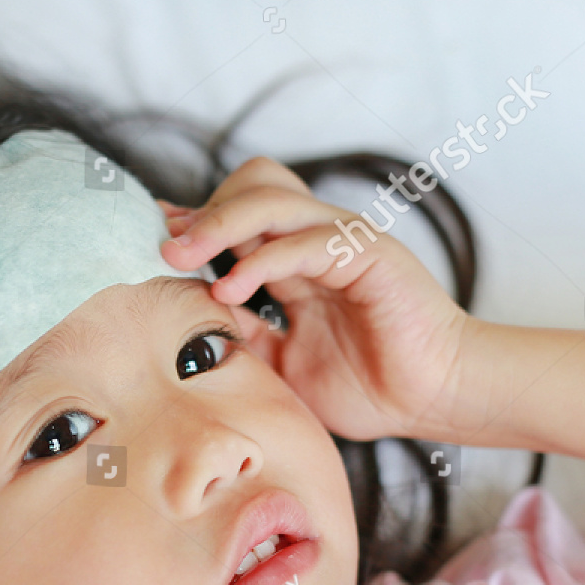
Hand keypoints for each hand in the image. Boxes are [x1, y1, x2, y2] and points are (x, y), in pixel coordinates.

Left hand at [159, 157, 472, 442]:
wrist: (435, 398)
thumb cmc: (369, 386)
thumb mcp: (282, 365)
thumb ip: (243, 335)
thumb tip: (191, 318)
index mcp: (297, 260)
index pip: (238, 214)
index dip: (194, 223)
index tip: (149, 245)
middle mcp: (318, 239)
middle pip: (251, 186)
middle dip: (200, 213)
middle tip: (160, 248)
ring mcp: (343, 240)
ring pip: (271, 199)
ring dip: (218, 223)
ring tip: (181, 257)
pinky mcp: (368, 254)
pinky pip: (305, 241)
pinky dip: (262, 259)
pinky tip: (231, 289)